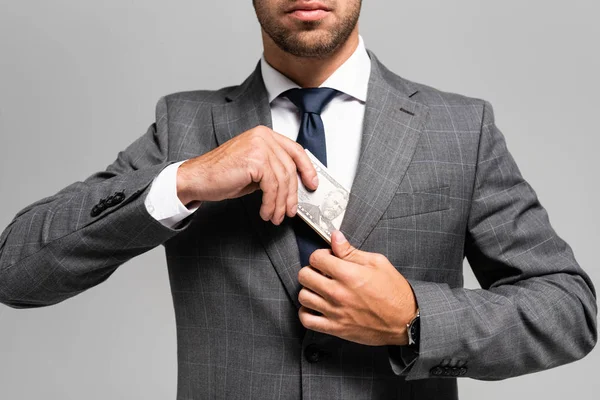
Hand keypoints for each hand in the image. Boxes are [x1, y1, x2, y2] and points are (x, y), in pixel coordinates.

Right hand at [176, 125, 318, 224]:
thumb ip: (273, 171)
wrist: (197, 178)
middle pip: (290, 168)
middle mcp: (263, 136)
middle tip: (290, 211)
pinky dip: (271, 203)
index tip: (312, 184)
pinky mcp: (254, 159)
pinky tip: (265, 212)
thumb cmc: (222, 175)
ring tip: (275, 216)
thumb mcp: (254, 170)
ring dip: (280, 203)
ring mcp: (259, 146)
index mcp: (265, 135)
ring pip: (283, 180)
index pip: (295, 150)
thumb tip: (294, 186)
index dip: (307, 168)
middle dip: (292, 194)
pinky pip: (272, 186)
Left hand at [297, 231, 417, 345]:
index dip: (321, 255)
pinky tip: (315, 307)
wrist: (405, 321)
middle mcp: (338, 292)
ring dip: (309, 290)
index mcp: (348, 274)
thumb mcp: (377, 263)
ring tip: (320, 289)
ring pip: (303, 296)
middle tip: (322, 273)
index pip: (315, 258)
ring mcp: (335, 311)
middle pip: (304, 275)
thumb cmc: (394, 292)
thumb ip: (351, 251)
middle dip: (312, 270)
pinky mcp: (335, 328)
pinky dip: (306, 312)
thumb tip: (335, 237)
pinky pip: (307, 320)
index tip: (328, 259)